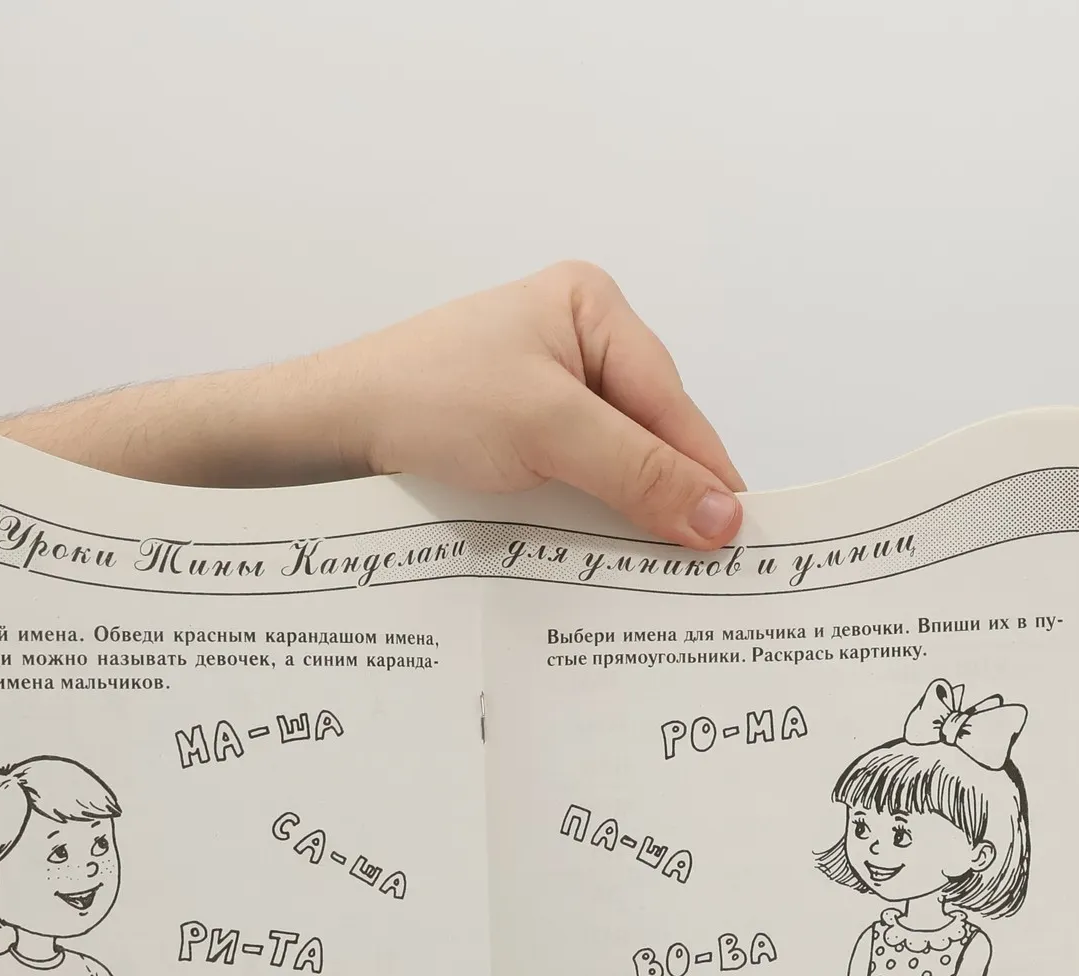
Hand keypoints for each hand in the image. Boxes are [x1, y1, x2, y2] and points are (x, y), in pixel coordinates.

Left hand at [316, 261, 746, 548]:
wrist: (338, 423)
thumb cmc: (433, 400)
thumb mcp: (548, 430)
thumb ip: (638, 471)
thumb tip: (722, 518)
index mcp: (593, 307)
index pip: (669, 401)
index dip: (704, 470)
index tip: (740, 533)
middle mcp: (579, 338)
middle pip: (651, 429)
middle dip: (671, 492)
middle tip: (709, 563)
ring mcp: (549, 384)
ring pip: (618, 456)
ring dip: (635, 507)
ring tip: (667, 565)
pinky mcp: (523, 427)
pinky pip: (582, 471)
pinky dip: (597, 508)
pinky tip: (610, 546)